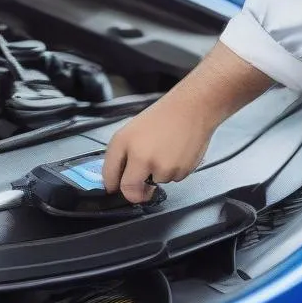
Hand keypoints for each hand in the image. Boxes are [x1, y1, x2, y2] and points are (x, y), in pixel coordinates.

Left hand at [102, 42, 275, 203]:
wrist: (192, 109)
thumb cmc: (163, 116)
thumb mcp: (132, 130)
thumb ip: (122, 153)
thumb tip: (116, 176)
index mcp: (124, 142)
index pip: (109, 174)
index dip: (111, 185)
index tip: (114, 189)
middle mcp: (140, 156)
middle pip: (130, 190)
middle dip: (134, 194)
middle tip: (140, 190)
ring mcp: (160, 166)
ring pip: (155, 183)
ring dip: (158, 174)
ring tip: (166, 150)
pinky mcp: (179, 172)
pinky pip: (172, 179)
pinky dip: (173, 171)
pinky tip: (176, 153)